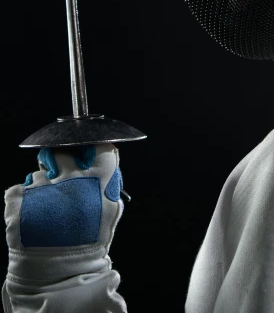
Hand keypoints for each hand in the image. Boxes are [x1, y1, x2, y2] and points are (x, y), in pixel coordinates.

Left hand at [4, 144, 126, 284]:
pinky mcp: (19, 199)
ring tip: (49, 209)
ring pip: (39, 173)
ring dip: (42, 185)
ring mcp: (43, 187)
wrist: (58, 274)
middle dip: (60, 162)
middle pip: (62, 152)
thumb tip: (104, 154)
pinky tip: (35, 216)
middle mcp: (70, 178)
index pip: (96, 145)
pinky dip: (25, 200)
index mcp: (97, 179)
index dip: (90, 149)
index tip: (85, 157)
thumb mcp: (110, 209)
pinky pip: (20, 188)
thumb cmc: (88, 241)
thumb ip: (108, 180)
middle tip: (61, 181)